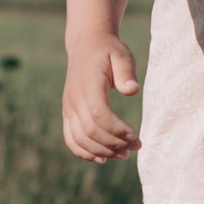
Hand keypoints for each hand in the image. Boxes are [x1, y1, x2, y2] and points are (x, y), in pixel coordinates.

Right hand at [61, 29, 142, 162]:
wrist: (86, 45)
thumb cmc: (108, 51)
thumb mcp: (122, 55)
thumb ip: (126, 72)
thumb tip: (132, 90)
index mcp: (88, 85)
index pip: (99, 115)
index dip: (117, 130)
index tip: (136, 136)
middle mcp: (74, 99)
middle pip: (90, 131)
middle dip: (115, 144)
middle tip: (136, 147)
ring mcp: (68, 108)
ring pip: (80, 139)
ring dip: (102, 151)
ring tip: (124, 154)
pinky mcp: (67, 113)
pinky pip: (70, 139)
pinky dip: (84, 153)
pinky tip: (102, 159)